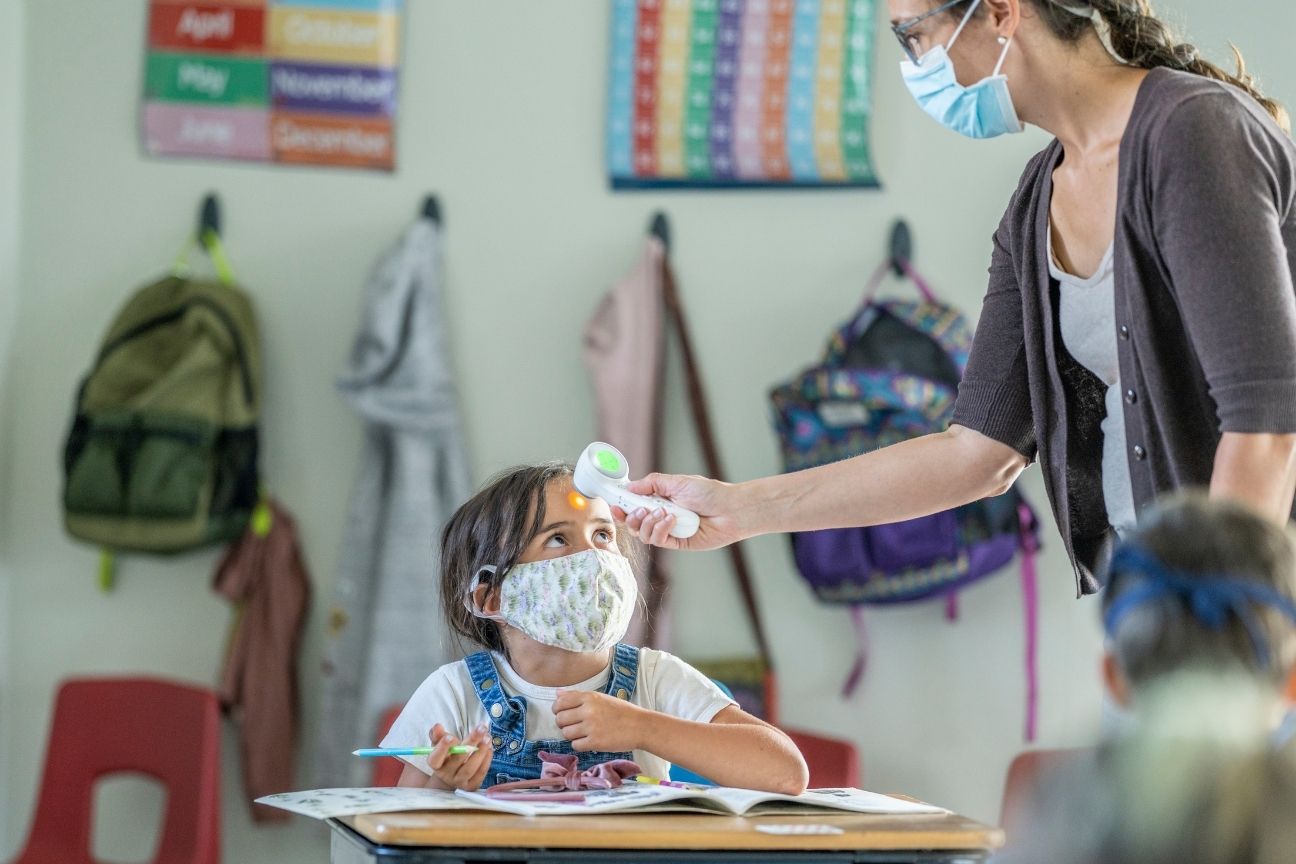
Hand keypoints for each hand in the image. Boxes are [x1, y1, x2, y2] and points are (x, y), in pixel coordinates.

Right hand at [425, 722, 492, 790]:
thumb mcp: (440, 745)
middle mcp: (446, 775)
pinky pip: (480, 773)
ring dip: (480, 752)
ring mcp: (459, 782)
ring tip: (487, 738)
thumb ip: (438, 735)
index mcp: (436, 764)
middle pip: (457, 760)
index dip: (442, 748)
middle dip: (471, 742)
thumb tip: (437, 727)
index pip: (435, 758)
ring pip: (470, 768)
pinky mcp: (471, 786)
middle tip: (481, 729)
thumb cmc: (447, 756)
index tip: (450, 737)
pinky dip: (486, 760)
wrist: (452, 775)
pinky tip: (489, 748)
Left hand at [552, 691, 645, 752]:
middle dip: (563, 724)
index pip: (560, 702)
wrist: (640, 726)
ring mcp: (591, 727)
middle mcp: (588, 711)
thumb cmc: (621, 711)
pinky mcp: (595, 743)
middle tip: (573, 725)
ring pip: (566, 733)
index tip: (562, 713)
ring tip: (582, 733)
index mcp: (589, 697)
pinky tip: (588, 741)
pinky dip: (579, 745)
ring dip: (571, 735)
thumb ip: (578, 695)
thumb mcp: (600, 698)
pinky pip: (575, 745)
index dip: (557, 709)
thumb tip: (557, 693)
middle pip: (560, 719)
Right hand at [614, 473, 743, 550]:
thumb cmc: (709, 493)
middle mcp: (662, 516)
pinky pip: (658, 541)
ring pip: (643, 534)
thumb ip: (651, 483)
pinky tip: (671, 521)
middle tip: (638, 510)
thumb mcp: (677, 481)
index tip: (615, 505)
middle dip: (632, 517)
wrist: (730, 510)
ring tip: (663, 513)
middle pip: (634, 523)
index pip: (634, 506)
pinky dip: (660, 530)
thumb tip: (629, 487)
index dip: (622, 507)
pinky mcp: (677, 543)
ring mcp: (669, 531)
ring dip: (648, 523)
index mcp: (660, 499)